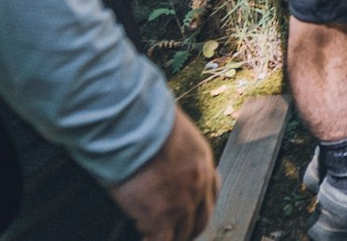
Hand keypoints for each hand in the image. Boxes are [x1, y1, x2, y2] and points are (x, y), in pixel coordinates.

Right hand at [109, 109, 215, 240]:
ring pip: (183, 234)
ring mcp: (181, 202)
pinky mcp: (158, 217)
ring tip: (157, 238)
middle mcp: (198, 184)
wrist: (133, 124)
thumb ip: (172, 144)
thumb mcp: (171, 128)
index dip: (201, 205)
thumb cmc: (144, 118)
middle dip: (189, 230)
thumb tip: (158, 148)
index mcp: (202, 160)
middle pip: (201, 219)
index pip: (212, 190)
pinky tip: (143, 239)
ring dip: (172, 239)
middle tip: (176, 234)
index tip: (192, 211)